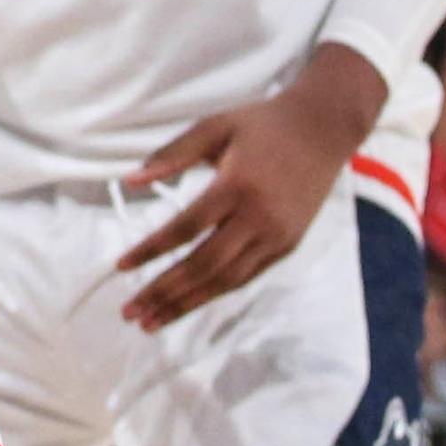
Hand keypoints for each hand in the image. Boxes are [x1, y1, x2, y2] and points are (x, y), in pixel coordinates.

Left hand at [113, 51, 380, 327]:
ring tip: (152, 321)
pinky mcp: (288, 244)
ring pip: (226, 280)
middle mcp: (258, 217)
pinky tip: (188, 304)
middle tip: (129, 312)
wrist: (324, 128)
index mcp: (236, 185)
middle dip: (163, 291)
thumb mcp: (213, 127)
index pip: (185, 228)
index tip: (121, 266)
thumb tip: (129, 181)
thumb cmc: (262, 123)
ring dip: (186, 304)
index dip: (151, 250)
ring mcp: (276, 235)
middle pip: (204, 264)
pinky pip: (246, 277)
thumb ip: (170, 154)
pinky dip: (214, 293)